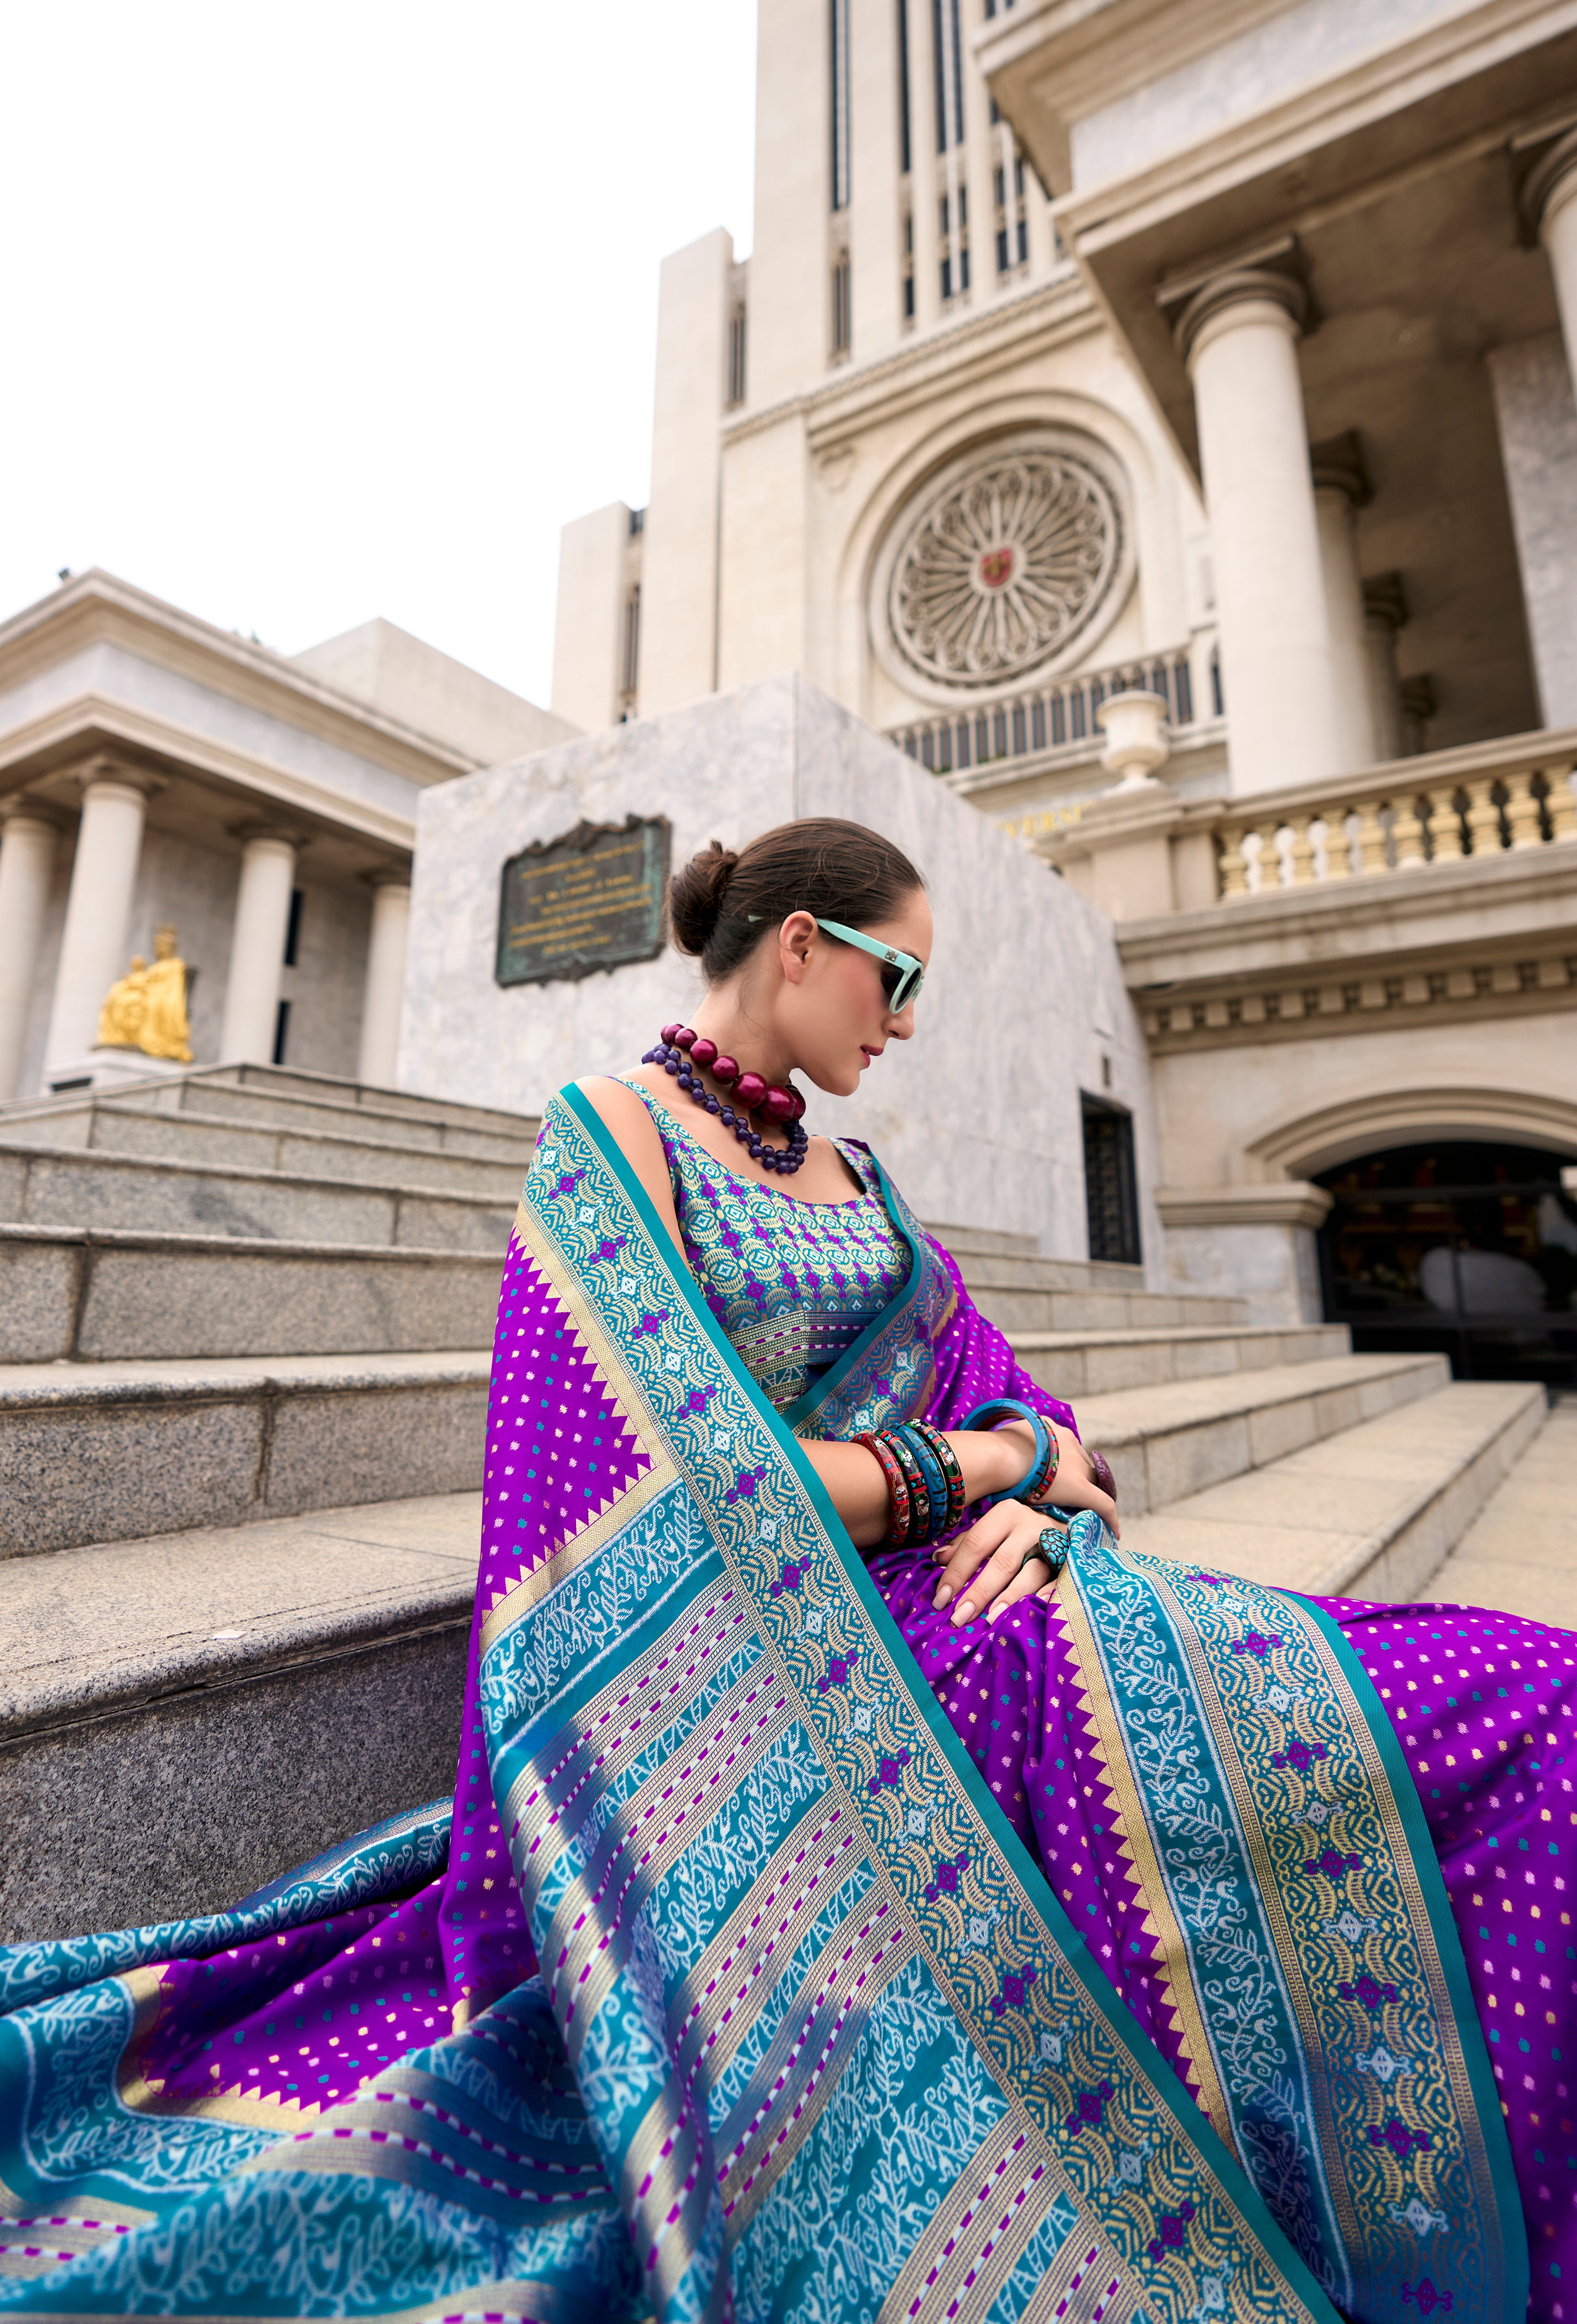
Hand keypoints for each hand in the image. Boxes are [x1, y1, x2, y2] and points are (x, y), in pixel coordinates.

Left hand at [931, 1499, 1074, 1627]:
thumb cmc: (1020, 1532)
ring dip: (1010, 1597)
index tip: (941, 1599)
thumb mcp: (993, 1529)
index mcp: (1006, 1514)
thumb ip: (967, 1543)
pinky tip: (1032, 1609)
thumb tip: (939, 1559)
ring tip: (991, 1619)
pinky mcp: (1072, 1561)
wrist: (1067, 1527)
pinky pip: (1059, 1581)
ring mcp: (1054, 1544)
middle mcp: (1030, 1525)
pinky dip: (1046, 1596)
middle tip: (959, 1617)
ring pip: (1031, 1573)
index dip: (957, 1572)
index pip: (975, 1544)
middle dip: (979, 1591)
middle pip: (1002, 1561)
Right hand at [969, 1420, 1119, 1536]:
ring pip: (1093, 1483)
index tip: (1061, 1479)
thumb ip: (1007, 1451)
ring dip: (1092, 1497)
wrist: (998, 1457)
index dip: (1065, 1467)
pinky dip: (1109, 1518)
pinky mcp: (1082, 1488)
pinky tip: (1113, 1532)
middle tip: (1075, 1500)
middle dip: (1081, 1480)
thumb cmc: (991, 1452)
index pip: (1065, 1450)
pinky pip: (1104, 1504)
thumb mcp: (1001, 1443)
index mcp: (1051, 1430)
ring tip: (1092, 1514)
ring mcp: (1077, 1464)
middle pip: (1083, 1465)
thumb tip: (995, 1461)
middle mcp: (1069, 1442)